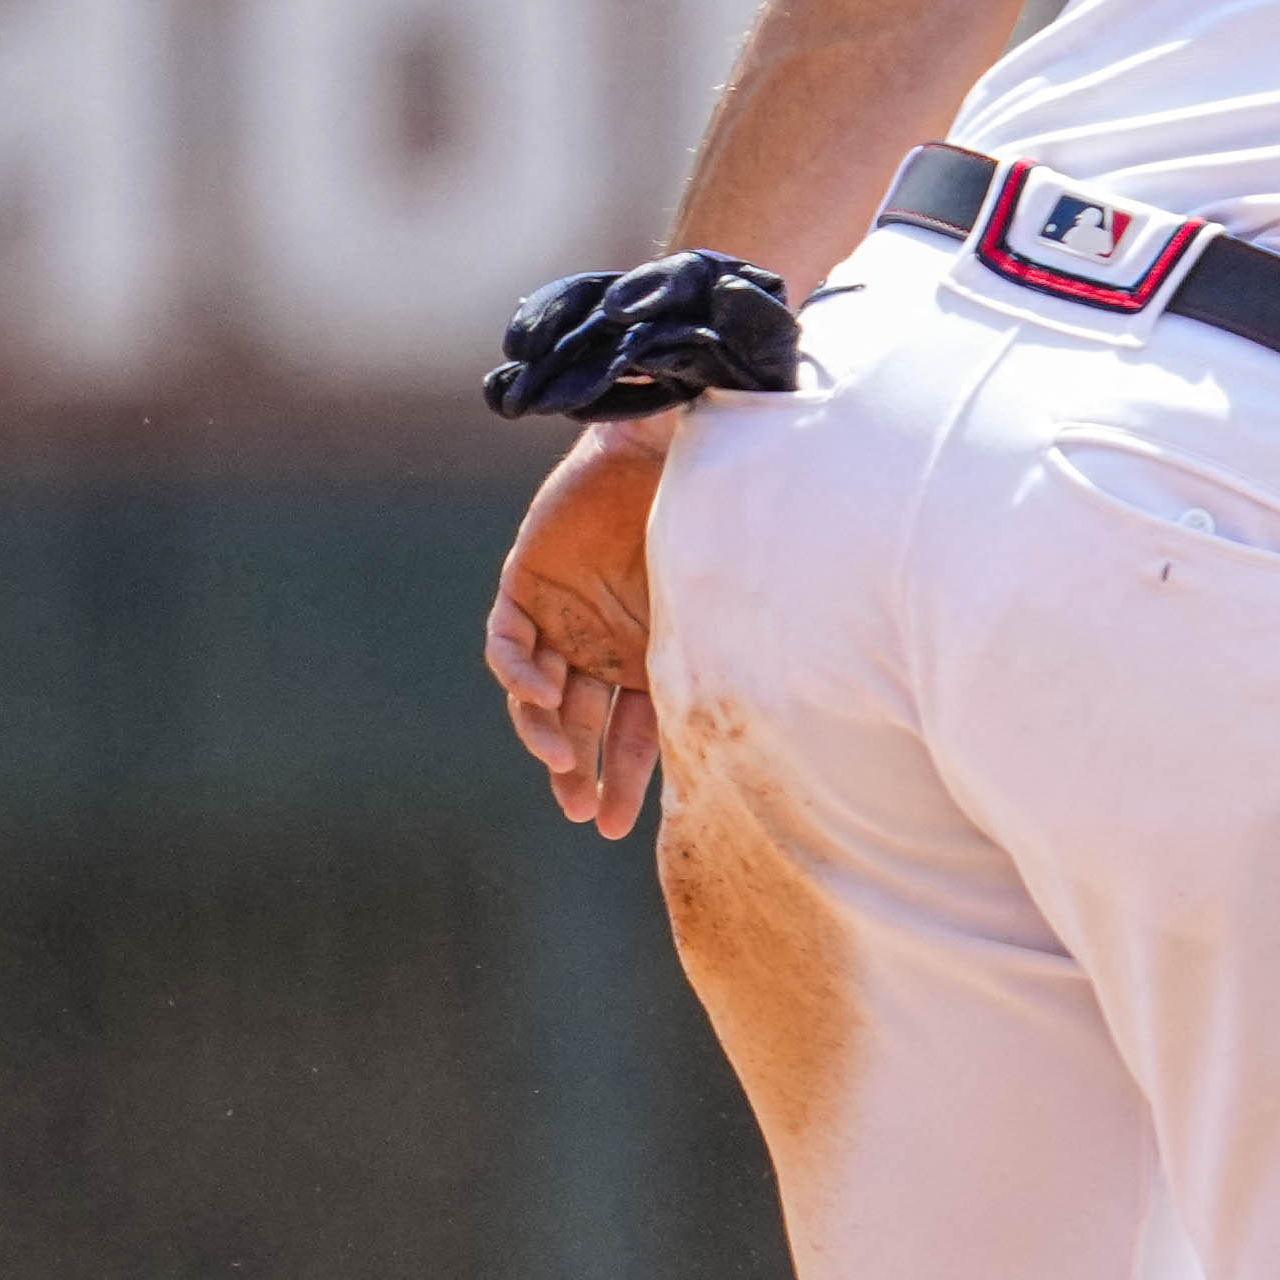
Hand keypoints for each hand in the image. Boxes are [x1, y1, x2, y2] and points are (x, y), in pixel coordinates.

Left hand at [484, 410, 677, 836]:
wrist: (669, 451)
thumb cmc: (708, 529)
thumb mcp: (717, 617)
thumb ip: (717, 670)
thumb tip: (770, 753)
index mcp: (650, 658)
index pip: (628, 735)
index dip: (619, 781)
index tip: (610, 827)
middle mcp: (603, 645)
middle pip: (581, 724)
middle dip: (577, 772)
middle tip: (580, 811)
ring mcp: (561, 616)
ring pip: (539, 695)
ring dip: (544, 734)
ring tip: (558, 762)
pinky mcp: (525, 585)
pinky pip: (508, 644)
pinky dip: (519, 674)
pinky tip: (543, 694)